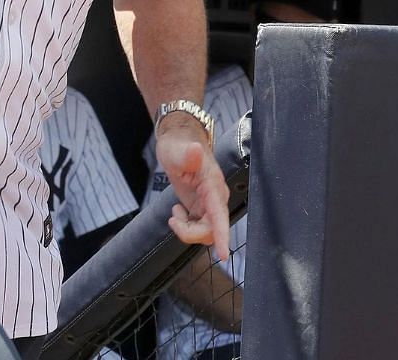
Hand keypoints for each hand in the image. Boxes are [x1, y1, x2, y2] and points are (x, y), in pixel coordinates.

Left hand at [155, 122, 230, 261]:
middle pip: (211, 230)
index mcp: (213, 185)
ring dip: (187, 230)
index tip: (224, 255)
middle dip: (190, 233)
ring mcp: (211, 204)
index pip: (220, 215)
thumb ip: (187, 154)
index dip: (222, 235)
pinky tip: (178, 212)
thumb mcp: (176, 151)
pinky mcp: (204, 208)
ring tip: (175, 214)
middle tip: (174, 219)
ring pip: (206, 233)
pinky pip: (199, 229)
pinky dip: (186, 227)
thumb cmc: (178, 146)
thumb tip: (195, 150)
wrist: (180, 144)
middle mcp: (216, 198)